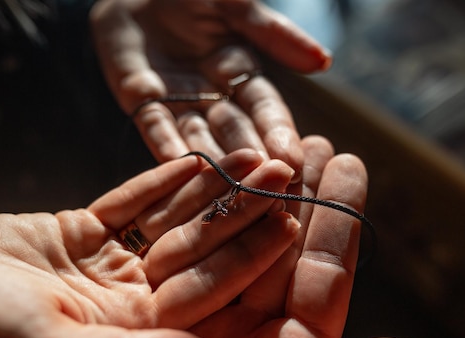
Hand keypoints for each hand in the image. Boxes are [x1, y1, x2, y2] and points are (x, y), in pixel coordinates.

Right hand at [0, 150, 299, 337]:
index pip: (206, 290)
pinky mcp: (81, 233)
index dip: (249, 255)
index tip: (291, 221)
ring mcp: (107, 265)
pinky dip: (158, 180)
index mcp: (134, 333)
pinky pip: (129, 203)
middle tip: (285, 174)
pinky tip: (195, 157)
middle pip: (197, 249)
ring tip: (252, 155)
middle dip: (242, 211)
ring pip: (169, 221)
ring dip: (210, 188)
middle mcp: (129, 300)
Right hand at [63, 135, 408, 337]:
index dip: (337, 217)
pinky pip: (166, 253)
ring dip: (242, 194)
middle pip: (274, 251)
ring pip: (222, 245)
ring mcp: (187, 323)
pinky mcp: (138, 315)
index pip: (321, 277)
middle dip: (293, 193)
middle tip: (307, 140)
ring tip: (260, 144)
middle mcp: (239, 337)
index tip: (349, 163)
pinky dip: (181, 212)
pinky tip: (200, 171)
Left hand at [90, 0, 331, 172]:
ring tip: (230, 190)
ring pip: (199, 138)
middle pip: (236, 133)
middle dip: (252, 162)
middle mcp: (212, 96)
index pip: (264, 110)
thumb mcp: (235, 5)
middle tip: (268, 192)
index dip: (279, 134)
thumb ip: (273, 33)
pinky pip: (154, 127)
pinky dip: (166, 146)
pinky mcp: (140, 100)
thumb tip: (323, 62)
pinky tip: (179, 168)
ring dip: (214, 164)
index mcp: (239, 73)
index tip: (294, 162)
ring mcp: (177, 102)